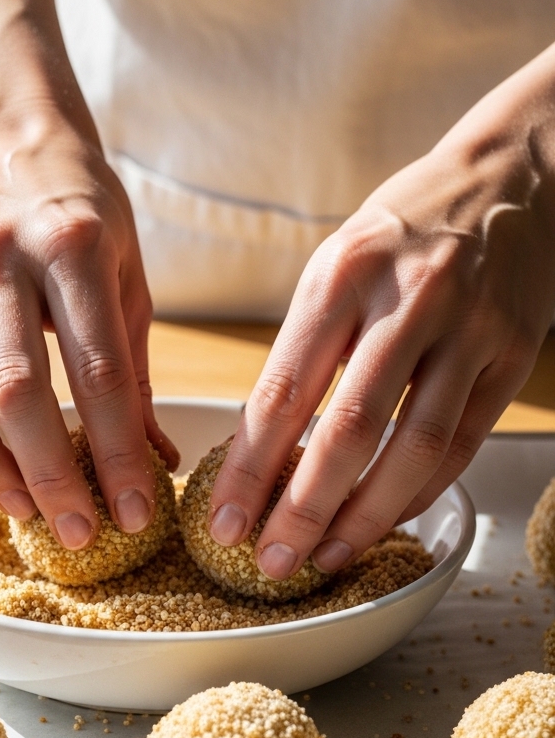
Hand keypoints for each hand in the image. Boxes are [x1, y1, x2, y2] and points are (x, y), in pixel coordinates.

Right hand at [0, 115, 177, 546]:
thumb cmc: (81, 212)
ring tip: (26, 509)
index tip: (134, 509)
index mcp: (72, 247)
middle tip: (81, 531)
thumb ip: (137, 370)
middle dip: (51, 475)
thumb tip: (155, 462)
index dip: (117, 451)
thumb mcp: (128, 276)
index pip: (98, 371)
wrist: (4, 141)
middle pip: (17, 391)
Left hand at [209, 80, 554, 578]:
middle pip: (349, 429)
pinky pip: (461, 444)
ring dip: (365, 517)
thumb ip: (305, 349)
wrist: (514, 176)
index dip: (249, 469)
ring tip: (327, 556)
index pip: (283, 391)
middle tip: (273, 561)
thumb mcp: (338, 264)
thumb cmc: (405, 229)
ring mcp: (469, 329)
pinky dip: (419, 492)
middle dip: (302, 509)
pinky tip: (384, 521)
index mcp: (342, 273)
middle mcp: (408, 299)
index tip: (224, 522)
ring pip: (414, 448)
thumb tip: (262, 451)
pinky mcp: (512, 355)